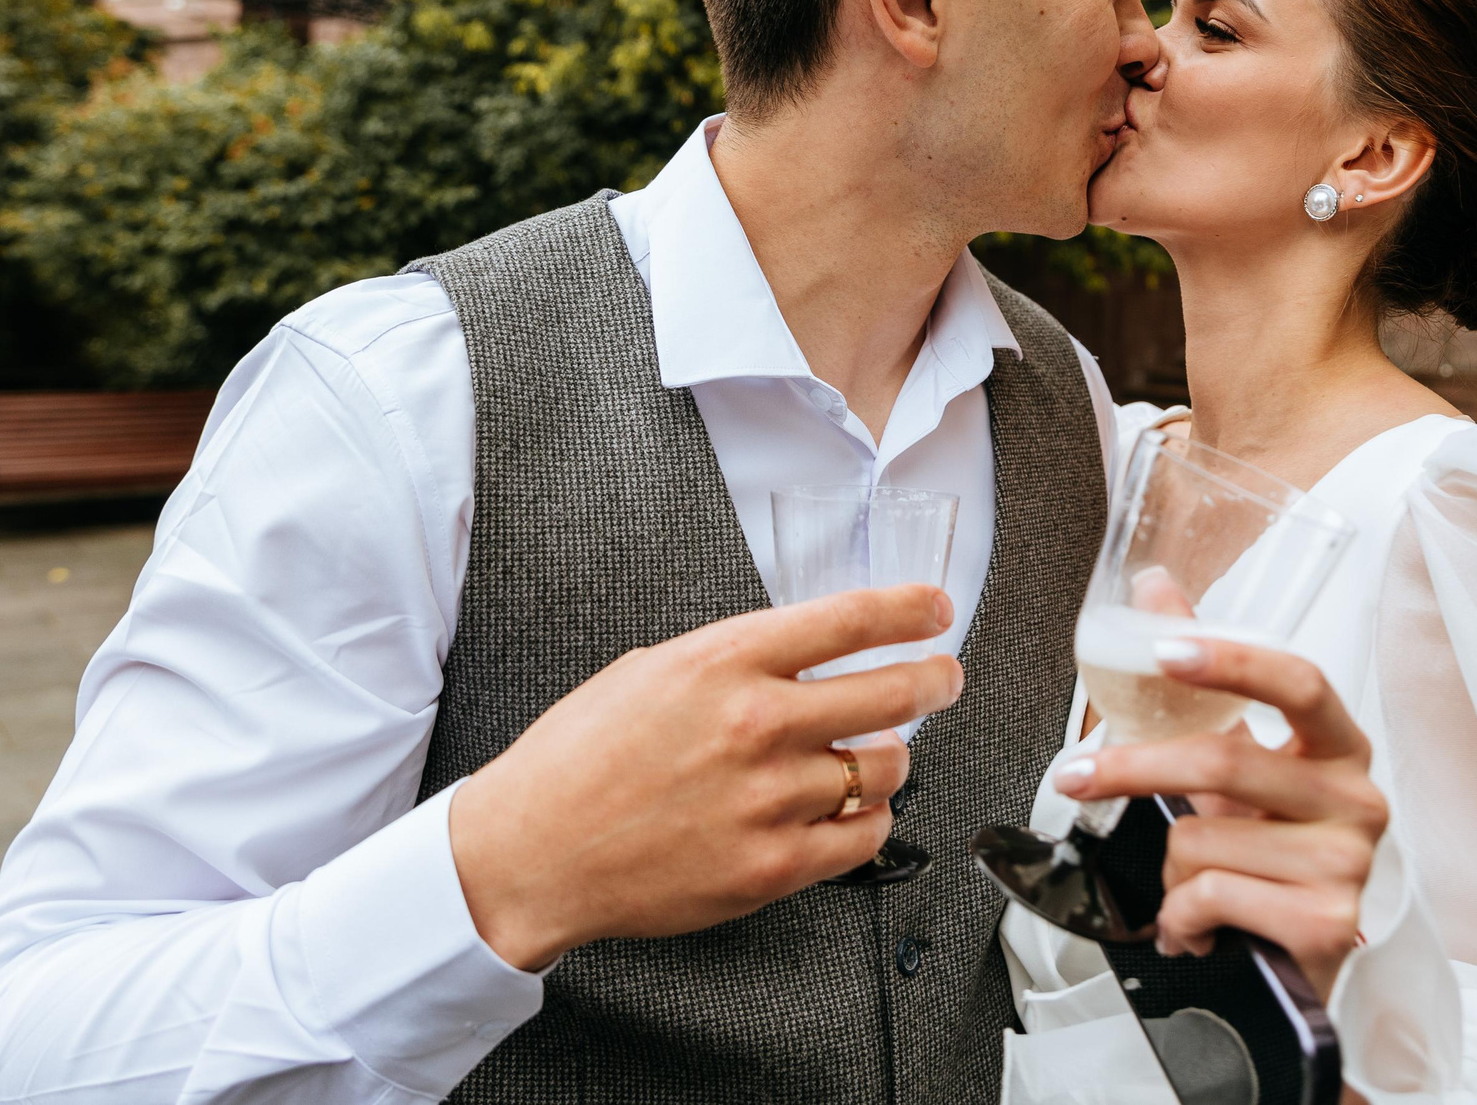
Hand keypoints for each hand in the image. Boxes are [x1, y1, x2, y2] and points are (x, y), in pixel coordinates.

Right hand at [448, 583, 962, 970]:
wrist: (531, 851)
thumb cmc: (580, 759)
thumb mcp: (652, 670)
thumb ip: (734, 661)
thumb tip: (804, 656)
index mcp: (723, 662)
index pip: (847, 620)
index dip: (908, 609)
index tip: (936, 609)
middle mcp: (757, 725)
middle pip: (891, 693)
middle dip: (934, 680)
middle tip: (944, 678)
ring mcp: (769, 800)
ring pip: (882, 770)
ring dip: (888, 760)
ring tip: (871, 757)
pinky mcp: (771, 867)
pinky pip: (863, 837)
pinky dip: (868, 820)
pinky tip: (850, 811)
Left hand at [1053, 639, 1386, 998]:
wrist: (1292, 960)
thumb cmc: (1266, 853)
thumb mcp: (1236, 762)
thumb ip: (1203, 678)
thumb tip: (1155, 587)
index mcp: (1339, 746)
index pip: (1299, 681)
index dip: (1233, 661)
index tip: (1166, 651)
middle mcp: (1357, 798)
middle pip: (1224, 762)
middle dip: (1132, 770)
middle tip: (1072, 778)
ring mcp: (1348, 864)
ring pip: (1201, 840)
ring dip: (1167, 871)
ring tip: (1189, 888)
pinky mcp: (1327, 924)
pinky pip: (1209, 897)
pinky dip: (1180, 918)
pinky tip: (1199, 928)